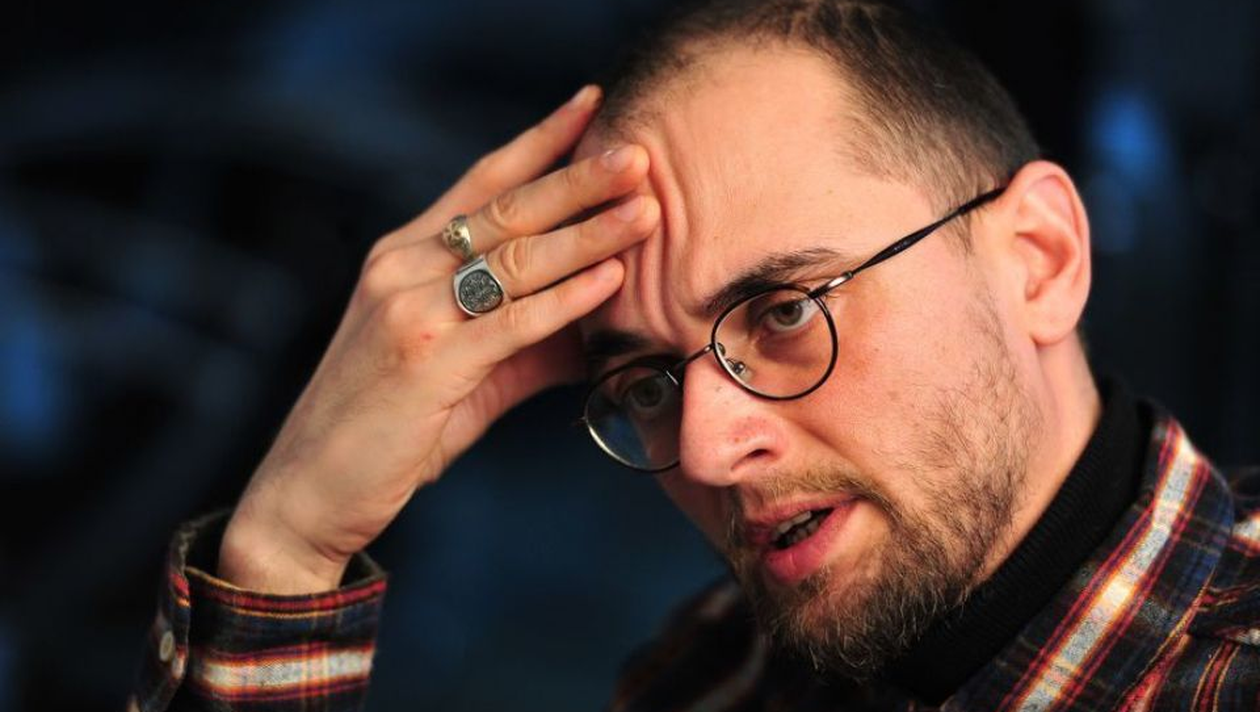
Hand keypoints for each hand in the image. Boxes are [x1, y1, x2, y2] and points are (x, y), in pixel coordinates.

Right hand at [218, 86, 658, 592]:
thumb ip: (527, 334)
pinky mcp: (425, 361)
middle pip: (506, 208)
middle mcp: (401, 267)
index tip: (594, 104)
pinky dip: (566, 299)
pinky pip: (510, 321)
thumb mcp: (461, 367)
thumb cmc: (392, 427)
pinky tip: (610, 278)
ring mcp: (408, 309)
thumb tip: (607, 311)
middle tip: (639, 153)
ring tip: (647, 209)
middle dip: (579, 178)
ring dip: (588, 233)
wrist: (312, 490)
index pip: (482, 180)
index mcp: (404, 255)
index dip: (540, 140)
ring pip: (515, 258)